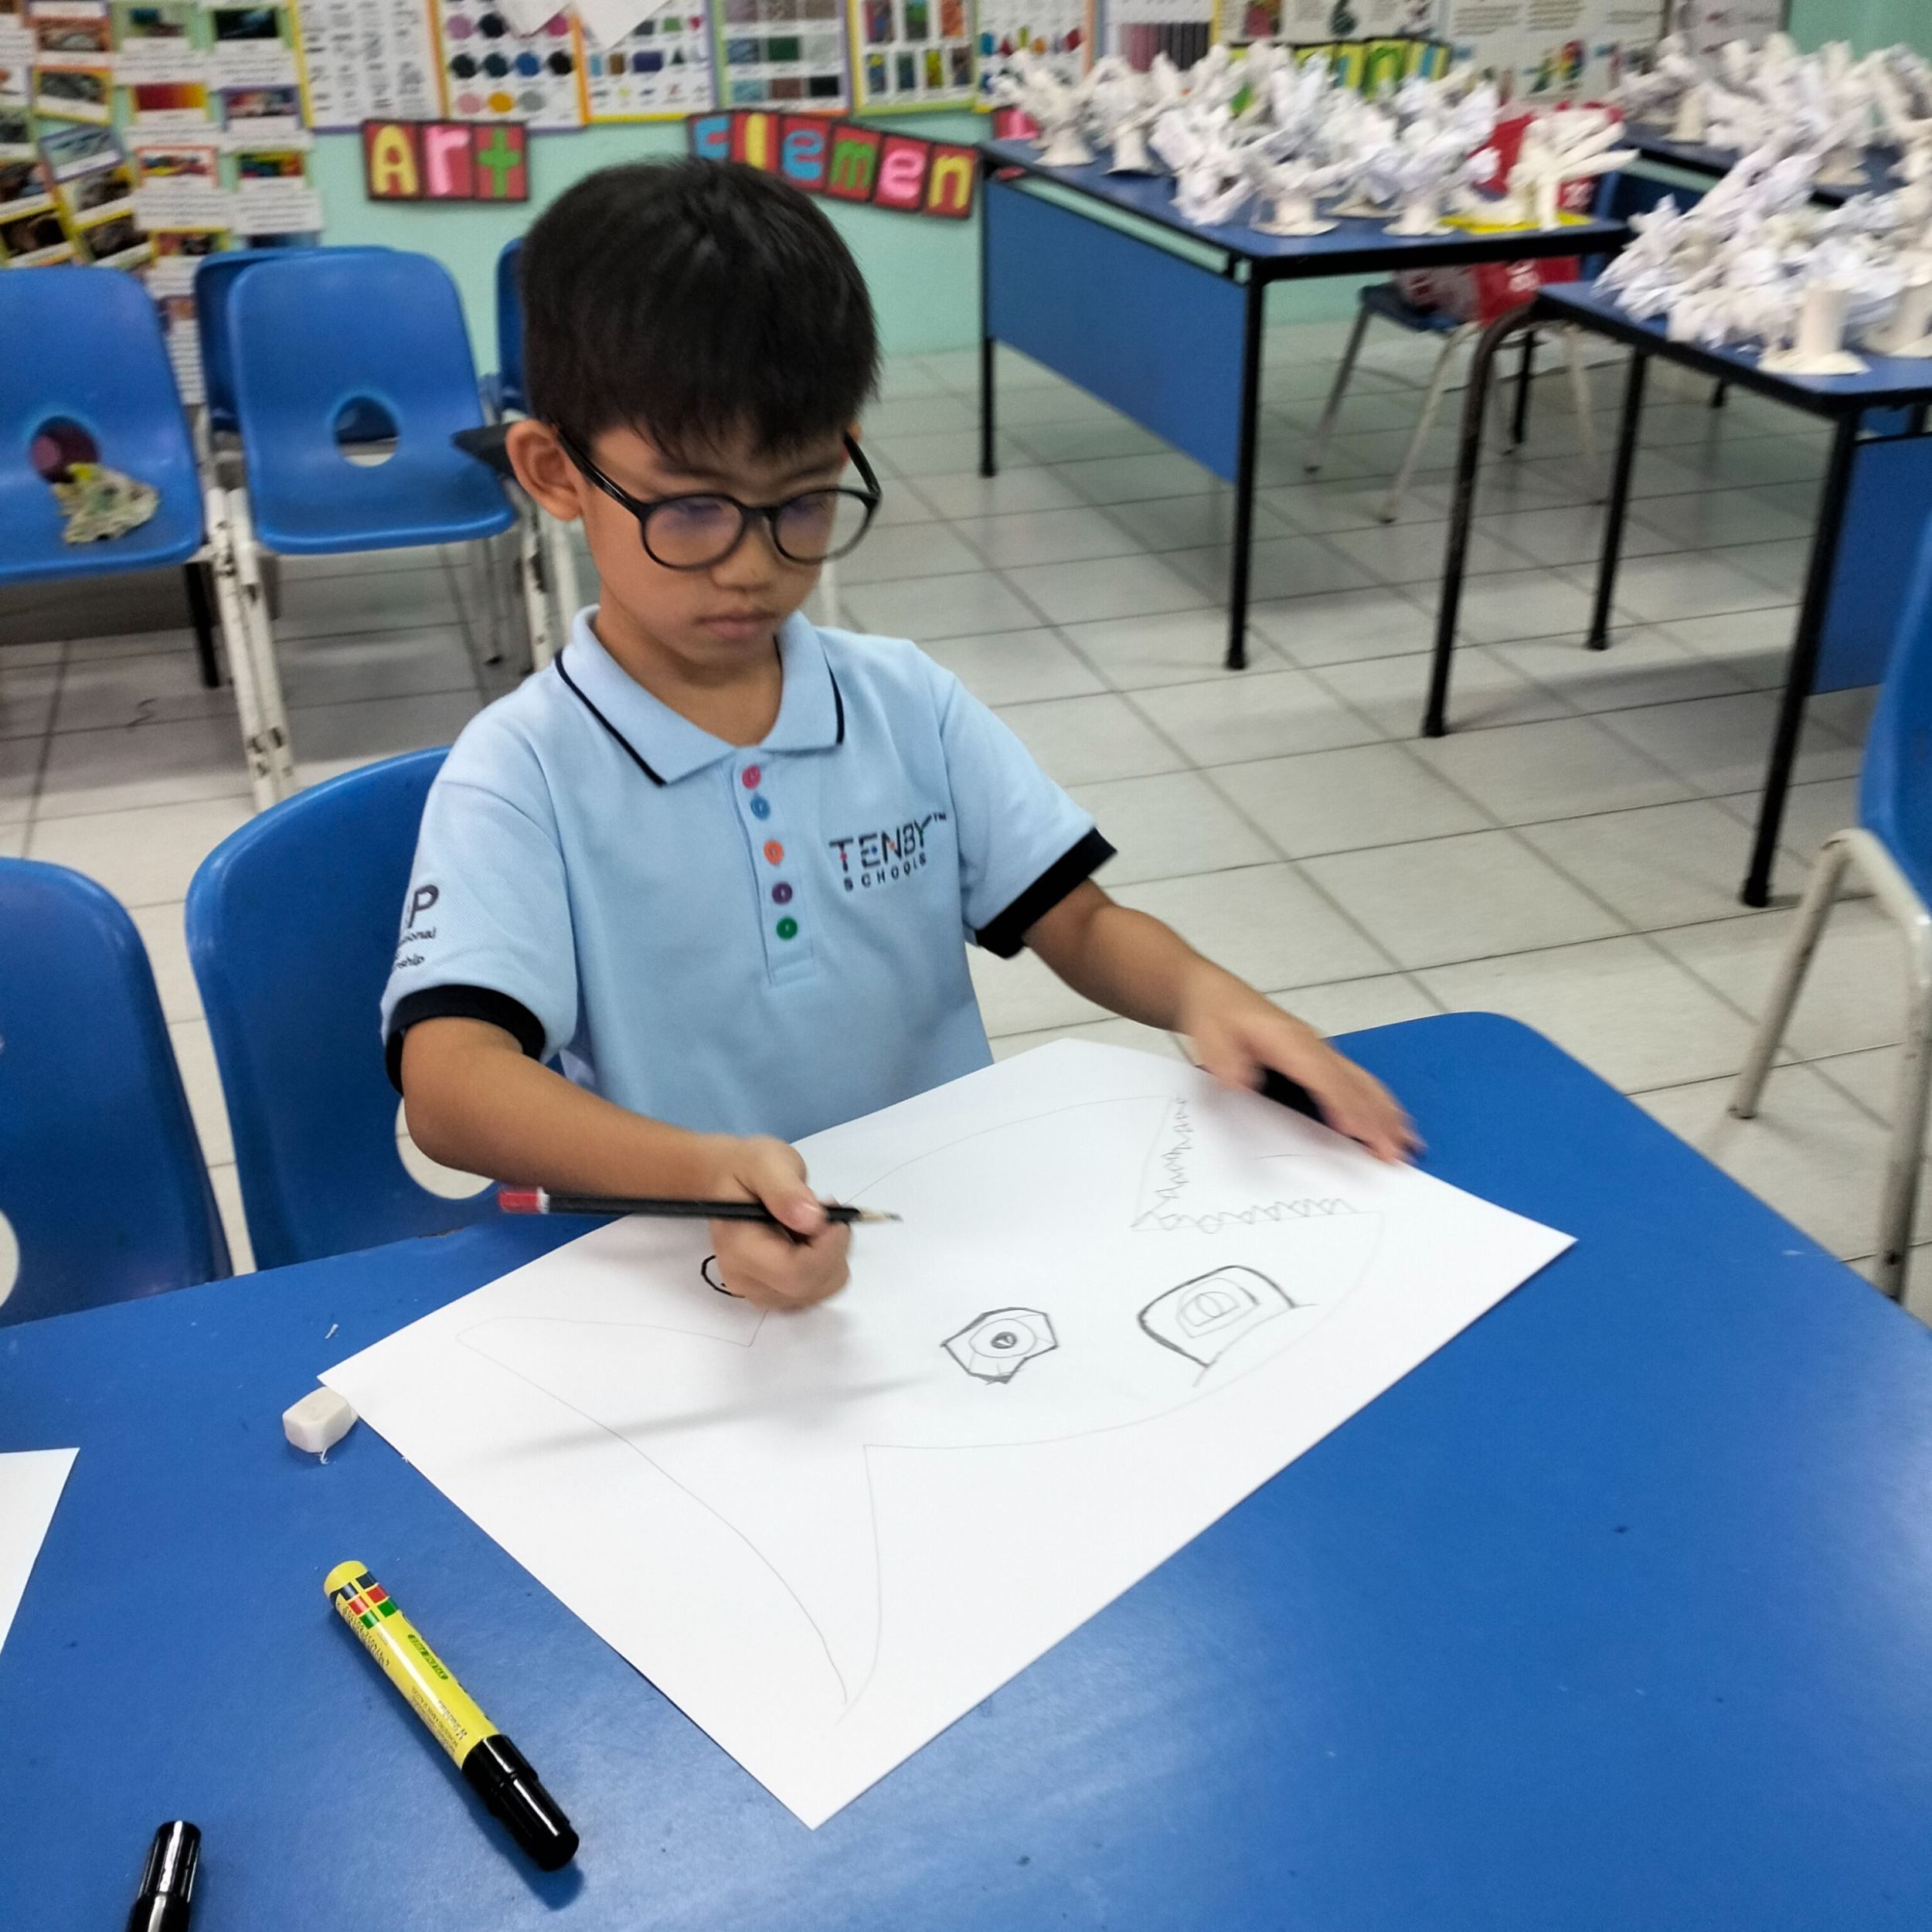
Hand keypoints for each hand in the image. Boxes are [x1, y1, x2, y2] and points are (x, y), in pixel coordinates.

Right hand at [706, 1135, 851, 1309]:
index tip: (834, 1217)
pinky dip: (826, 1265)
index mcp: (737, 1249)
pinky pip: (818, 1290)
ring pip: (820, 1290)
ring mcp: (759, 1292)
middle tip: (825, 1212)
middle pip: (809, 1286)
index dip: (827, 1249)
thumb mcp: (766, 1162)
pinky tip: (811, 1240)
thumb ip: (786, 1190)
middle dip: (832, 1249)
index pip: (794, 1273)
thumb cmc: (745, 1169)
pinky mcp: (775, 1294)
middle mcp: (744, 1281)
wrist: (728, 1181)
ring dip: (832, 1256)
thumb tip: (812, 1221)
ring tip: (813, 1223)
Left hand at [1179, 970, 1418, 1162]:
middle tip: (1398, 1152)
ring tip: (1409, 1141)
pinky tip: (1391, 1119)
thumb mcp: (1209, 1036)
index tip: (1360, 1134)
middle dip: (1378, 1118)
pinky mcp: (1320, 1055)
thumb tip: (1241, 1083)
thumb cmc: (1214, 1015)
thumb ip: (1225, 1062)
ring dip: (1386, 1112)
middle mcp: (1312, 1044)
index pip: (1324, 1078)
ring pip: (1362, 1081)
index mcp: (1288, 1041)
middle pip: (1353, 1083)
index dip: (1343, 1106)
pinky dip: (1378, 1101)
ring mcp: (1320, 1049)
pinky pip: (1356, 1079)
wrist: (1213, 992)